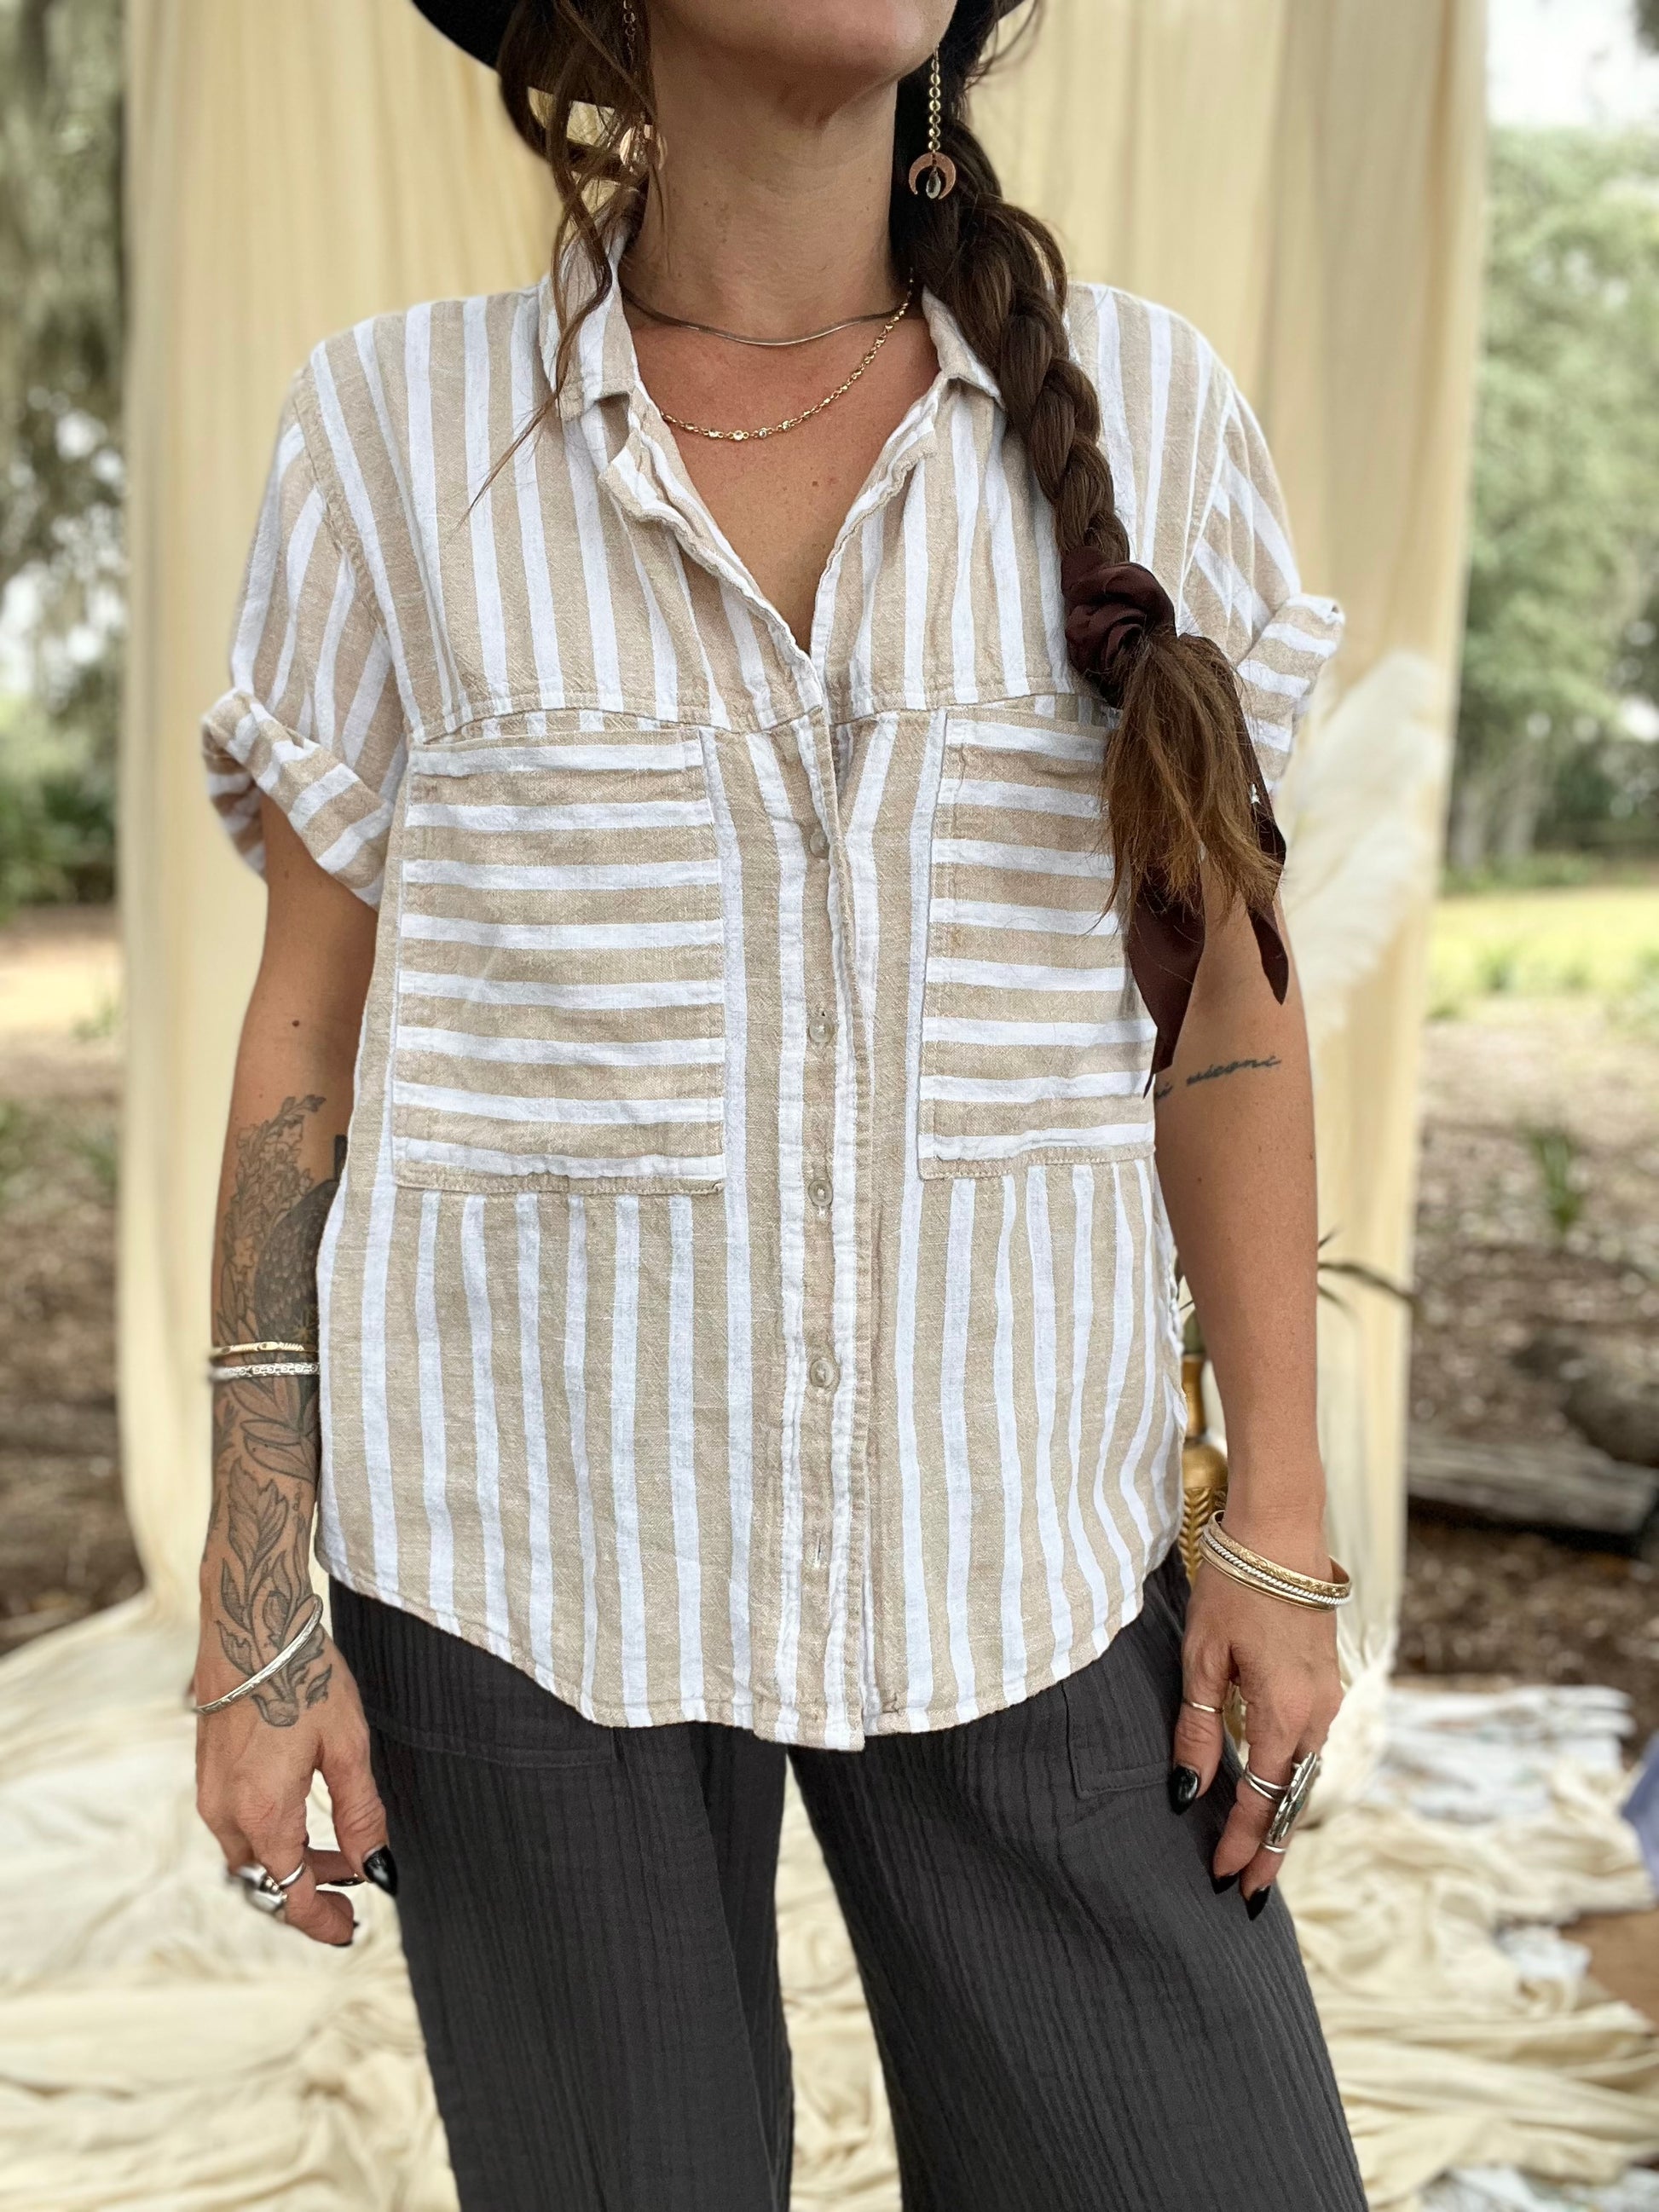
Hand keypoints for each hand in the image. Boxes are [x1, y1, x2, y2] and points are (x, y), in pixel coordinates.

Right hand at [194, 1628, 391, 1947]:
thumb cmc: (303, 1676)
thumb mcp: (346, 1747)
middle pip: (266, 1878)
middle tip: (355, 1885)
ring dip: (290, 1859)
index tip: (350, 1932)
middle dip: (310, 1888)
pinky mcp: (207, 1770)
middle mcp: (225, 1811)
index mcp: (262, 1814)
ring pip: (249, 1852)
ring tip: (337, 1849)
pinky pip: (235, 1823)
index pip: (290, 1893)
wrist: (249, 1623)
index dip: (322, 1921)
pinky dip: (270, 1833)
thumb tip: (375, 1867)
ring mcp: (209, 1790)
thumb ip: (359, 1813)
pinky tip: (303, 1811)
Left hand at [1169, 1522, 1341, 1911]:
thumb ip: (1199, 1730)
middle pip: (1294, 1799)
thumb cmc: (1235, 1589)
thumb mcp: (1202, 1660)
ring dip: (1281, 1812)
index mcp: (1285, 1716)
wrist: (1281, 1535)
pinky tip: (1273, 1785)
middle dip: (1270, 1847)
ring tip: (1257, 1849)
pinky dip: (1291, 1775)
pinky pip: (1309, 1743)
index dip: (1241, 1843)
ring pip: (1305, 1772)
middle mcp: (1317, 1715)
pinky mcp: (1325, 1680)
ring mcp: (1327, 1697)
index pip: (1263, 1800)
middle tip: (1251, 1892)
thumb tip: (1188, 1792)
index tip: (1224, 1881)